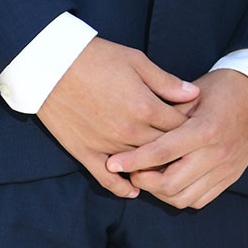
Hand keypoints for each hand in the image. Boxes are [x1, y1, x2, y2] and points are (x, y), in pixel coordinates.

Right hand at [37, 38, 197, 198]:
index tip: (196, 125)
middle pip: (164, 149)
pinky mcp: (85, 152)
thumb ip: (166, 82)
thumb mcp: (137, 61)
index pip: (180, 126)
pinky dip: (122, 187)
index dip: (191, 126)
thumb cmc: (97, 58)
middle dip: (177, 148)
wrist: (51, 66)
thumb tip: (194, 94)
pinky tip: (134, 190)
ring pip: (140, 165)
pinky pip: (107, 178)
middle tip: (186, 149)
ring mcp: (106, 145)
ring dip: (153, 166)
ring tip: (166, 166)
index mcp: (145, 107)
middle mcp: (128, 131)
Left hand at [108, 66, 247, 209]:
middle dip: (143, 180)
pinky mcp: (231, 177)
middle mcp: (217, 153)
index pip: (161, 153)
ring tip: (149, 176)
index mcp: (206, 129)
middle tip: (131, 170)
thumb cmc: (225, 89)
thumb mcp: (194, 94)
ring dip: (160, 192)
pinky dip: (180, 196)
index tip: (112, 162)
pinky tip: (171, 181)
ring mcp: (226, 168)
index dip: (132, 160)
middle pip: (169, 184)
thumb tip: (134, 130)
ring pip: (182, 198)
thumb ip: (167, 114)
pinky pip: (199, 200)